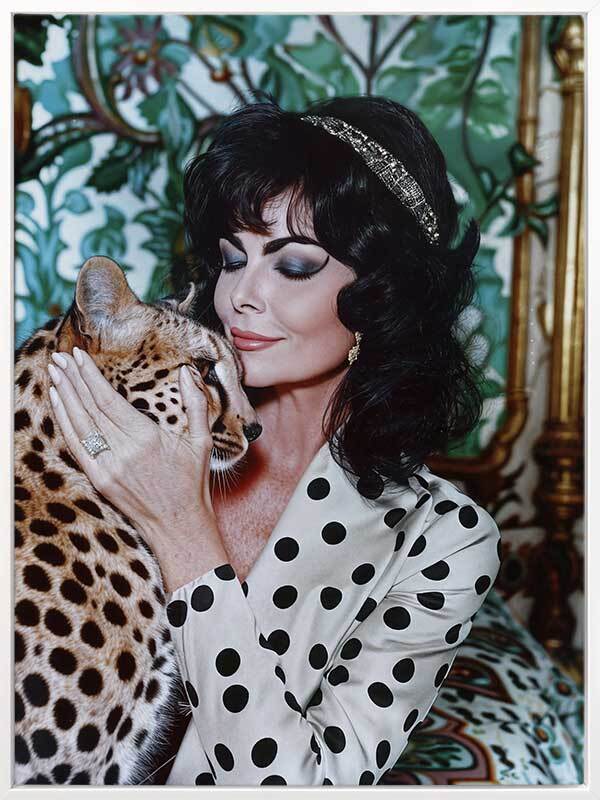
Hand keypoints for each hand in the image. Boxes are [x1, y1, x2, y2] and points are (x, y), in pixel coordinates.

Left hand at [47, 347, 215, 534]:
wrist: (178, 524)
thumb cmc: (191, 482)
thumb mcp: (201, 441)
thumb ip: (195, 403)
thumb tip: (187, 372)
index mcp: (146, 438)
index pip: (108, 399)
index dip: (90, 376)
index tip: (79, 356)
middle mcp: (123, 451)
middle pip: (89, 407)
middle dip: (72, 379)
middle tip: (60, 356)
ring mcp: (108, 467)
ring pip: (78, 424)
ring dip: (64, 396)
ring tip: (54, 373)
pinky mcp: (99, 480)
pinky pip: (76, 446)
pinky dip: (64, 422)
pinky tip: (58, 404)